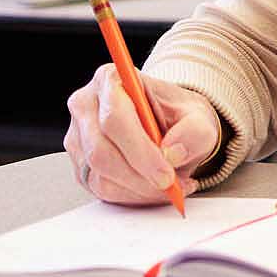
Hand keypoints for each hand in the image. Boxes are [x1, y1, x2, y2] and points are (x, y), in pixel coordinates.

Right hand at [64, 63, 221, 204]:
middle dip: (140, 176)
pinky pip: (101, 189)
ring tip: (172, 186)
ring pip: (100, 175)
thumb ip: (194, 132)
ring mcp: (78, 138)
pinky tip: (155, 189)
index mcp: (111, 80)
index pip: (115, 118)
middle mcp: (86, 106)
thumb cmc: (178, 114)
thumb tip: (172, 154)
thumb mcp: (198, 116)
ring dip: (139, 189)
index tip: (166, 173)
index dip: (140, 150)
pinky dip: (132, 196)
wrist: (171, 124)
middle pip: (101, 151)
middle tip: (172, 186)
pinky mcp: (81, 165)